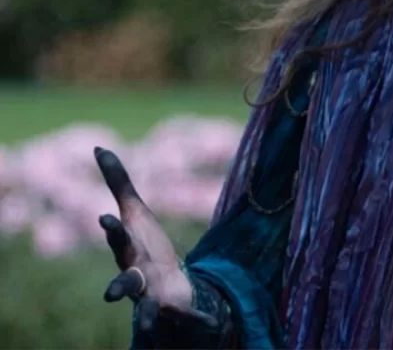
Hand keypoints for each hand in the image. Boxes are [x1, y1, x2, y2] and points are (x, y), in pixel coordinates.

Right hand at [94, 147, 217, 337]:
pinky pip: (188, 319)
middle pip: (125, 281)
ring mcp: (153, 297)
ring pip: (146, 310)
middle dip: (118, 286)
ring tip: (149, 321)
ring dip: (147, 316)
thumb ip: (118, 182)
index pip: (118, 239)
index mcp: (129, 252)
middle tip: (109, 296)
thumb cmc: (143, 246)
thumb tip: (98, 146)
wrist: (161, 286)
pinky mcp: (176, 311)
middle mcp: (136, 277)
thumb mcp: (135, 213)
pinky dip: (199, 322)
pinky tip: (215, 326)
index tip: (105, 217)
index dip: (113, 229)